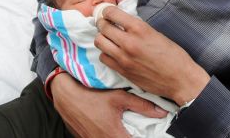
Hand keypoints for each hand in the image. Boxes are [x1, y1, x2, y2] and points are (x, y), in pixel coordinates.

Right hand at [50, 73, 167, 137]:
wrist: (67, 97)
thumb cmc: (93, 96)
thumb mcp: (119, 97)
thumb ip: (142, 106)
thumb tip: (161, 112)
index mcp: (114, 135)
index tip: (151, 136)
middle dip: (133, 137)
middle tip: (139, 132)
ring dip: (121, 137)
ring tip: (125, 130)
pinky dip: (110, 136)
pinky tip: (113, 130)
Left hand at [95, 7, 210, 104]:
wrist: (180, 79)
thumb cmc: (174, 56)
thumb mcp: (157, 34)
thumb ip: (138, 28)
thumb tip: (123, 22)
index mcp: (140, 29)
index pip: (112, 13)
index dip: (108, 11)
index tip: (108, 13)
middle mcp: (129, 42)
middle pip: (102, 27)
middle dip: (103, 23)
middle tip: (106, 24)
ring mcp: (123, 58)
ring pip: (99, 42)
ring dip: (102, 38)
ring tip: (109, 38)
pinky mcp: (122, 71)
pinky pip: (104, 58)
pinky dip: (106, 53)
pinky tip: (113, 52)